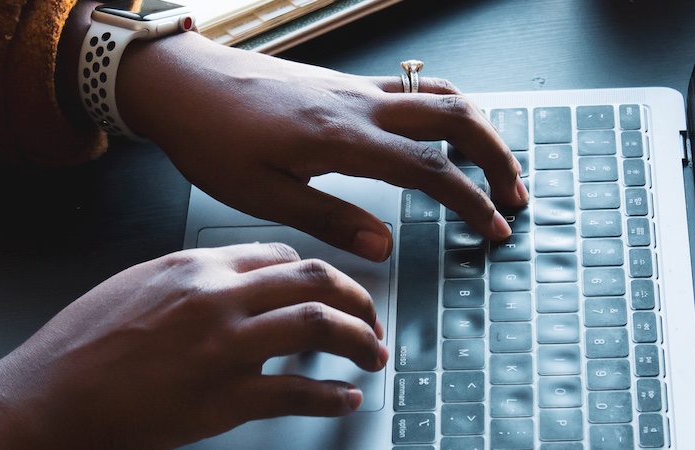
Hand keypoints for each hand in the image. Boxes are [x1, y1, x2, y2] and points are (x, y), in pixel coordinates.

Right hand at [0, 243, 387, 448]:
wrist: (47, 396)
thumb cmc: (79, 347)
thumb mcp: (134, 286)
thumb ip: (187, 280)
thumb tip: (229, 283)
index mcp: (194, 266)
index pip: (280, 256)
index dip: (317, 274)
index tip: (330, 291)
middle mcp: (217, 297)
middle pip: (314, 280)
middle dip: (358, 299)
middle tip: (371, 320)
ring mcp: (224, 347)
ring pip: (320, 326)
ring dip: (360, 341)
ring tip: (373, 355)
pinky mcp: (225, 398)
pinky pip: (297, 392)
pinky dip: (332, 396)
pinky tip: (344, 399)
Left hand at [117, 33, 528, 261]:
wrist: (180, 83)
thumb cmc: (210, 138)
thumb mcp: (261, 197)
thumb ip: (329, 220)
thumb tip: (385, 247)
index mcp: (342, 138)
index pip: (429, 168)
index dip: (470, 200)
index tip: (493, 229)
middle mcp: (358, 104)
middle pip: (455, 117)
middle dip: (496, 156)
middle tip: (514, 196)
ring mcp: (353, 88)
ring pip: (439, 94)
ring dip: (477, 128)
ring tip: (493, 166)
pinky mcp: (342, 83)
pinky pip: (411, 87)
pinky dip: (444, 109)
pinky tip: (442, 134)